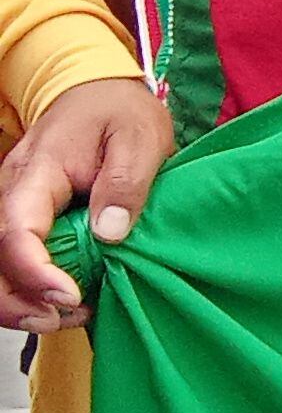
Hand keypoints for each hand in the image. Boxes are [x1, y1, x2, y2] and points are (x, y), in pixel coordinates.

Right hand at [0, 78, 171, 330]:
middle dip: (17, 299)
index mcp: (37, 171)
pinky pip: (11, 259)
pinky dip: (28, 288)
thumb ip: (125, 184)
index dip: (35, 271)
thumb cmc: (118, 113)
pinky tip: (64, 302)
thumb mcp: (139, 138)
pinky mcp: (24, 218)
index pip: (17, 229)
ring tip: (68, 318)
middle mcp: (11, 192)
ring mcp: (13, 207)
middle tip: (64, 319)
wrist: (95, 93)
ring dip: (20, 301)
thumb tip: (110, 232)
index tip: (69, 297)